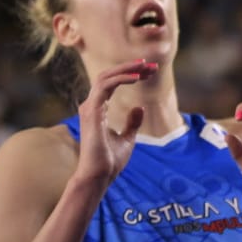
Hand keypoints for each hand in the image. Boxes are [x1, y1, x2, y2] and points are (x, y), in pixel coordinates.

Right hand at [71, 59, 156, 187]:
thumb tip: (140, 107)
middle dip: (130, 67)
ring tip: (146, 66)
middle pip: (109, 76)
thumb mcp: (127, 139)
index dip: (131, 73)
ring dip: (126, 68)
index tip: (150, 71)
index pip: (113, 83)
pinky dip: (121, 78)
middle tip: (151, 65)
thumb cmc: (109, 162)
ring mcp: (89, 108)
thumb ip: (132, 123)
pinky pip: (105, 86)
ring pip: (105, 77)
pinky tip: (137, 78)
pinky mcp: (91, 112)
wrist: (99, 177)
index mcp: (98, 110)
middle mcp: (92, 106)